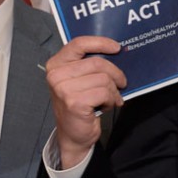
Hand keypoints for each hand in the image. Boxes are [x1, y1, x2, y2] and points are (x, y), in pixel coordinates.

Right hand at [45, 36, 125, 168]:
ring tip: (109, 99)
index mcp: (56, 64)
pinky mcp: (74, 102)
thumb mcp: (80, 80)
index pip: (79, 44)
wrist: (73, 135)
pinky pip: (104, 93)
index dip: (100, 43)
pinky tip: (105, 106)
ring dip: (113, 91)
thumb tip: (116, 53)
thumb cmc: (79, 105)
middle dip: (115, 74)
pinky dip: (111, 100)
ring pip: (104, 79)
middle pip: (97, 63)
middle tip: (121, 84)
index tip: (116, 48)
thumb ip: (90, 65)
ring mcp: (63, 89)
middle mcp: (56, 75)